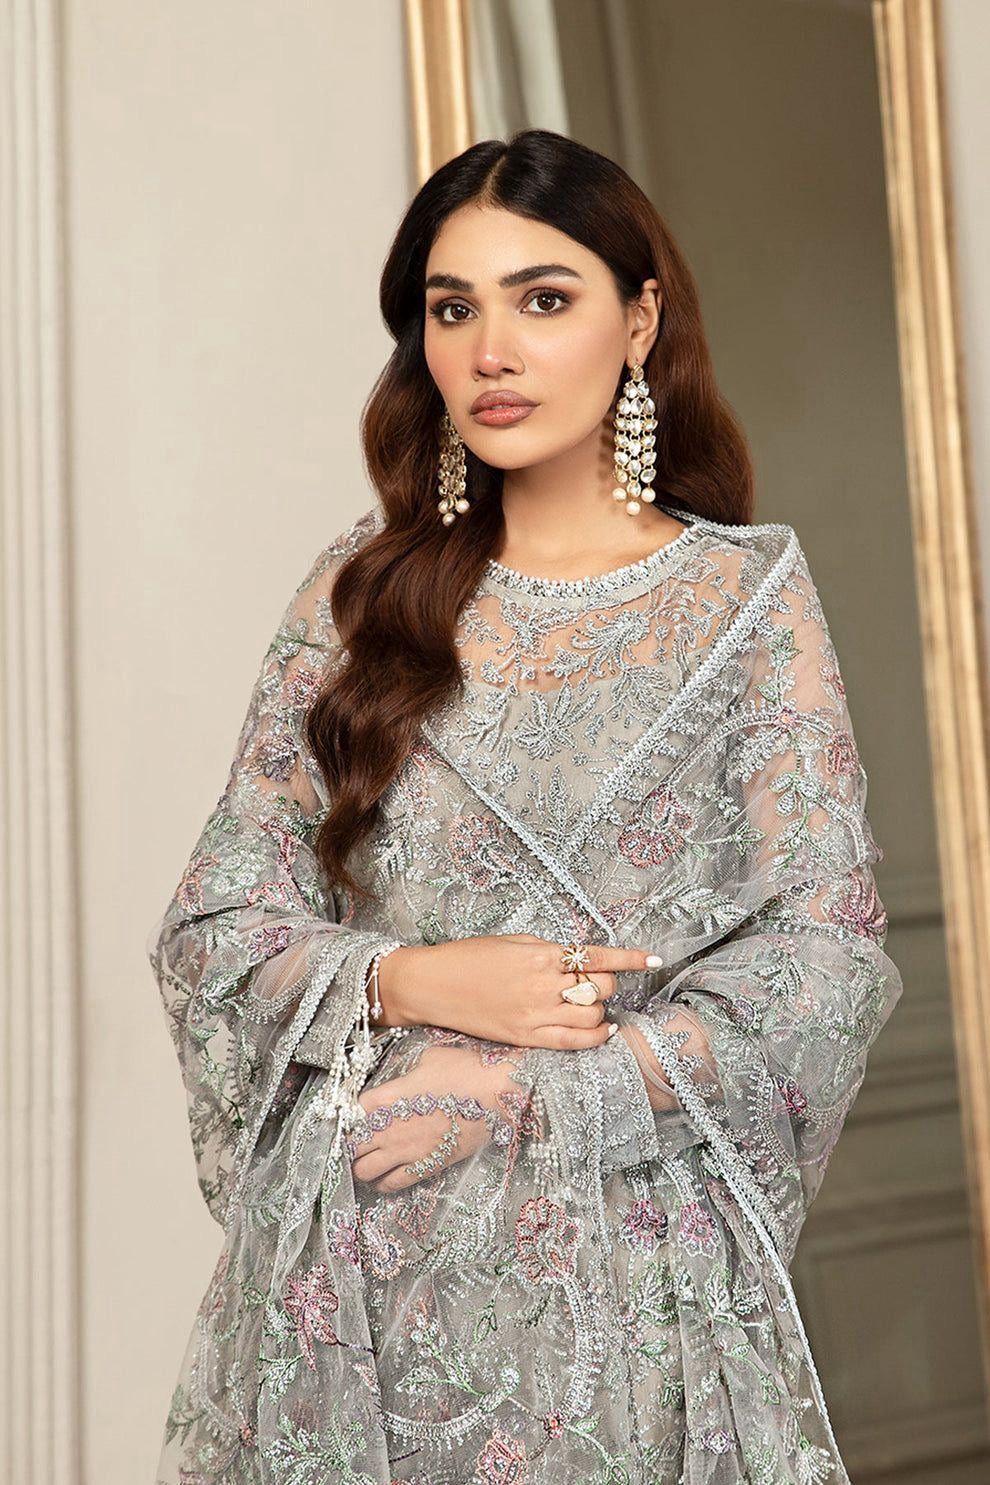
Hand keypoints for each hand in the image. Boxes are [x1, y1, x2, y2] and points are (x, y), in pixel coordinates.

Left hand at [347, 1038, 529, 1193]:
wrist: (497, 1093)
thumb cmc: (465, 1070)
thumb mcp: (429, 1058)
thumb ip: (407, 1073)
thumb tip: (404, 1078)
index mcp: (388, 1097)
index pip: (351, 1112)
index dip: (350, 1115)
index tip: (355, 1115)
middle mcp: (390, 1127)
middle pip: (352, 1145)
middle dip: (351, 1144)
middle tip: (358, 1141)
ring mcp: (407, 1150)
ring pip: (364, 1170)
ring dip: (362, 1166)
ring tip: (368, 1161)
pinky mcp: (426, 1166)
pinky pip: (392, 1184)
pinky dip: (383, 1183)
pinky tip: (384, 1178)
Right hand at [378, 932, 659, 1048]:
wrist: (433, 985)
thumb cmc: (469, 957)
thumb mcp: (513, 943)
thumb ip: (549, 952)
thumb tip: (580, 959)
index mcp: (540, 955)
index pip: (597, 957)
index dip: (630, 959)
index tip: (654, 959)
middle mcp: (542, 985)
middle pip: (599, 988)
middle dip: (606, 985)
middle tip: (595, 983)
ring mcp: (535, 1014)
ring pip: (591, 1016)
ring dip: (598, 1009)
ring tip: (589, 1005)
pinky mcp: (525, 1037)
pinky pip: (573, 1042)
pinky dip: (595, 1036)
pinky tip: (603, 1030)